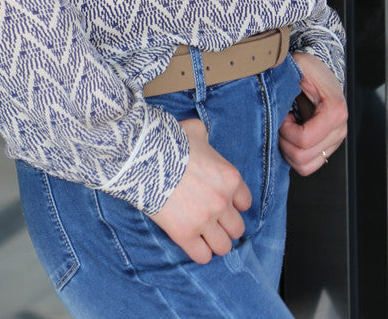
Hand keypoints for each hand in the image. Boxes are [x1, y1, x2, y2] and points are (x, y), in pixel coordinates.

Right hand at [148, 118, 251, 263]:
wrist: (142, 154)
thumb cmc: (168, 139)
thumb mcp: (194, 130)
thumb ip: (205, 138)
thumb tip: (202, 139)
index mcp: (229, 177)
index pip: (245, 203)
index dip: (233, 203)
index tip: (220, 202)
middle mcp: (222, 201)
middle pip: (237, 228)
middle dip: (224, 225)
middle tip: (210, 219)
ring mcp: (204, 220)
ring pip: (223, 246)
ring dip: (213, 241)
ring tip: (201, 233)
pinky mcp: (184, 234)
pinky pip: (203, 256)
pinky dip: (198, 251)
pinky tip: (189, 239)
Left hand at [278, 51, 347, 175]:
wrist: (319, 69)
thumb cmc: (307, 68)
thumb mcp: (297, 67)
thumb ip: (285, 81)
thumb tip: (270, 97)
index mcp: (334, 111)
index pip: (304, 139)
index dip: (285, 130)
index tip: (282, 115)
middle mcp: (339, 130)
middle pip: (303, 157)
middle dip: (283, 141)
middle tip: (280, 122)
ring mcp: (334, 141)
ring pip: (305, 166)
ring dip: (287, 150)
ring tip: (285, 129)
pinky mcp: (327, 147)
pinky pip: (308, 165)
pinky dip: (293, 156)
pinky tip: (289, 136)